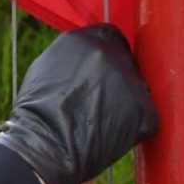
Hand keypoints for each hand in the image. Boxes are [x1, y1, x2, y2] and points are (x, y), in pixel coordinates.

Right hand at [0, 24, 158, 183]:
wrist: (44, 146)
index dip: (109, 55)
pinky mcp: (144, 109)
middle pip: (126, 62)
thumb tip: (91, 60)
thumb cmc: (38, 113)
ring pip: (136, 89)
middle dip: (117, 80)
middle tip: (99, 103)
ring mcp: (129, 80)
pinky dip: (133, 127)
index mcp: (85, 40)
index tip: (104, 72)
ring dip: (125, 103)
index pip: (110, 37)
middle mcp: (110, 54)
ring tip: (100, 121)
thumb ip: (75, 57)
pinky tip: (110, 134)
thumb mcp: (47, 67)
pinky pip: (145, 116)